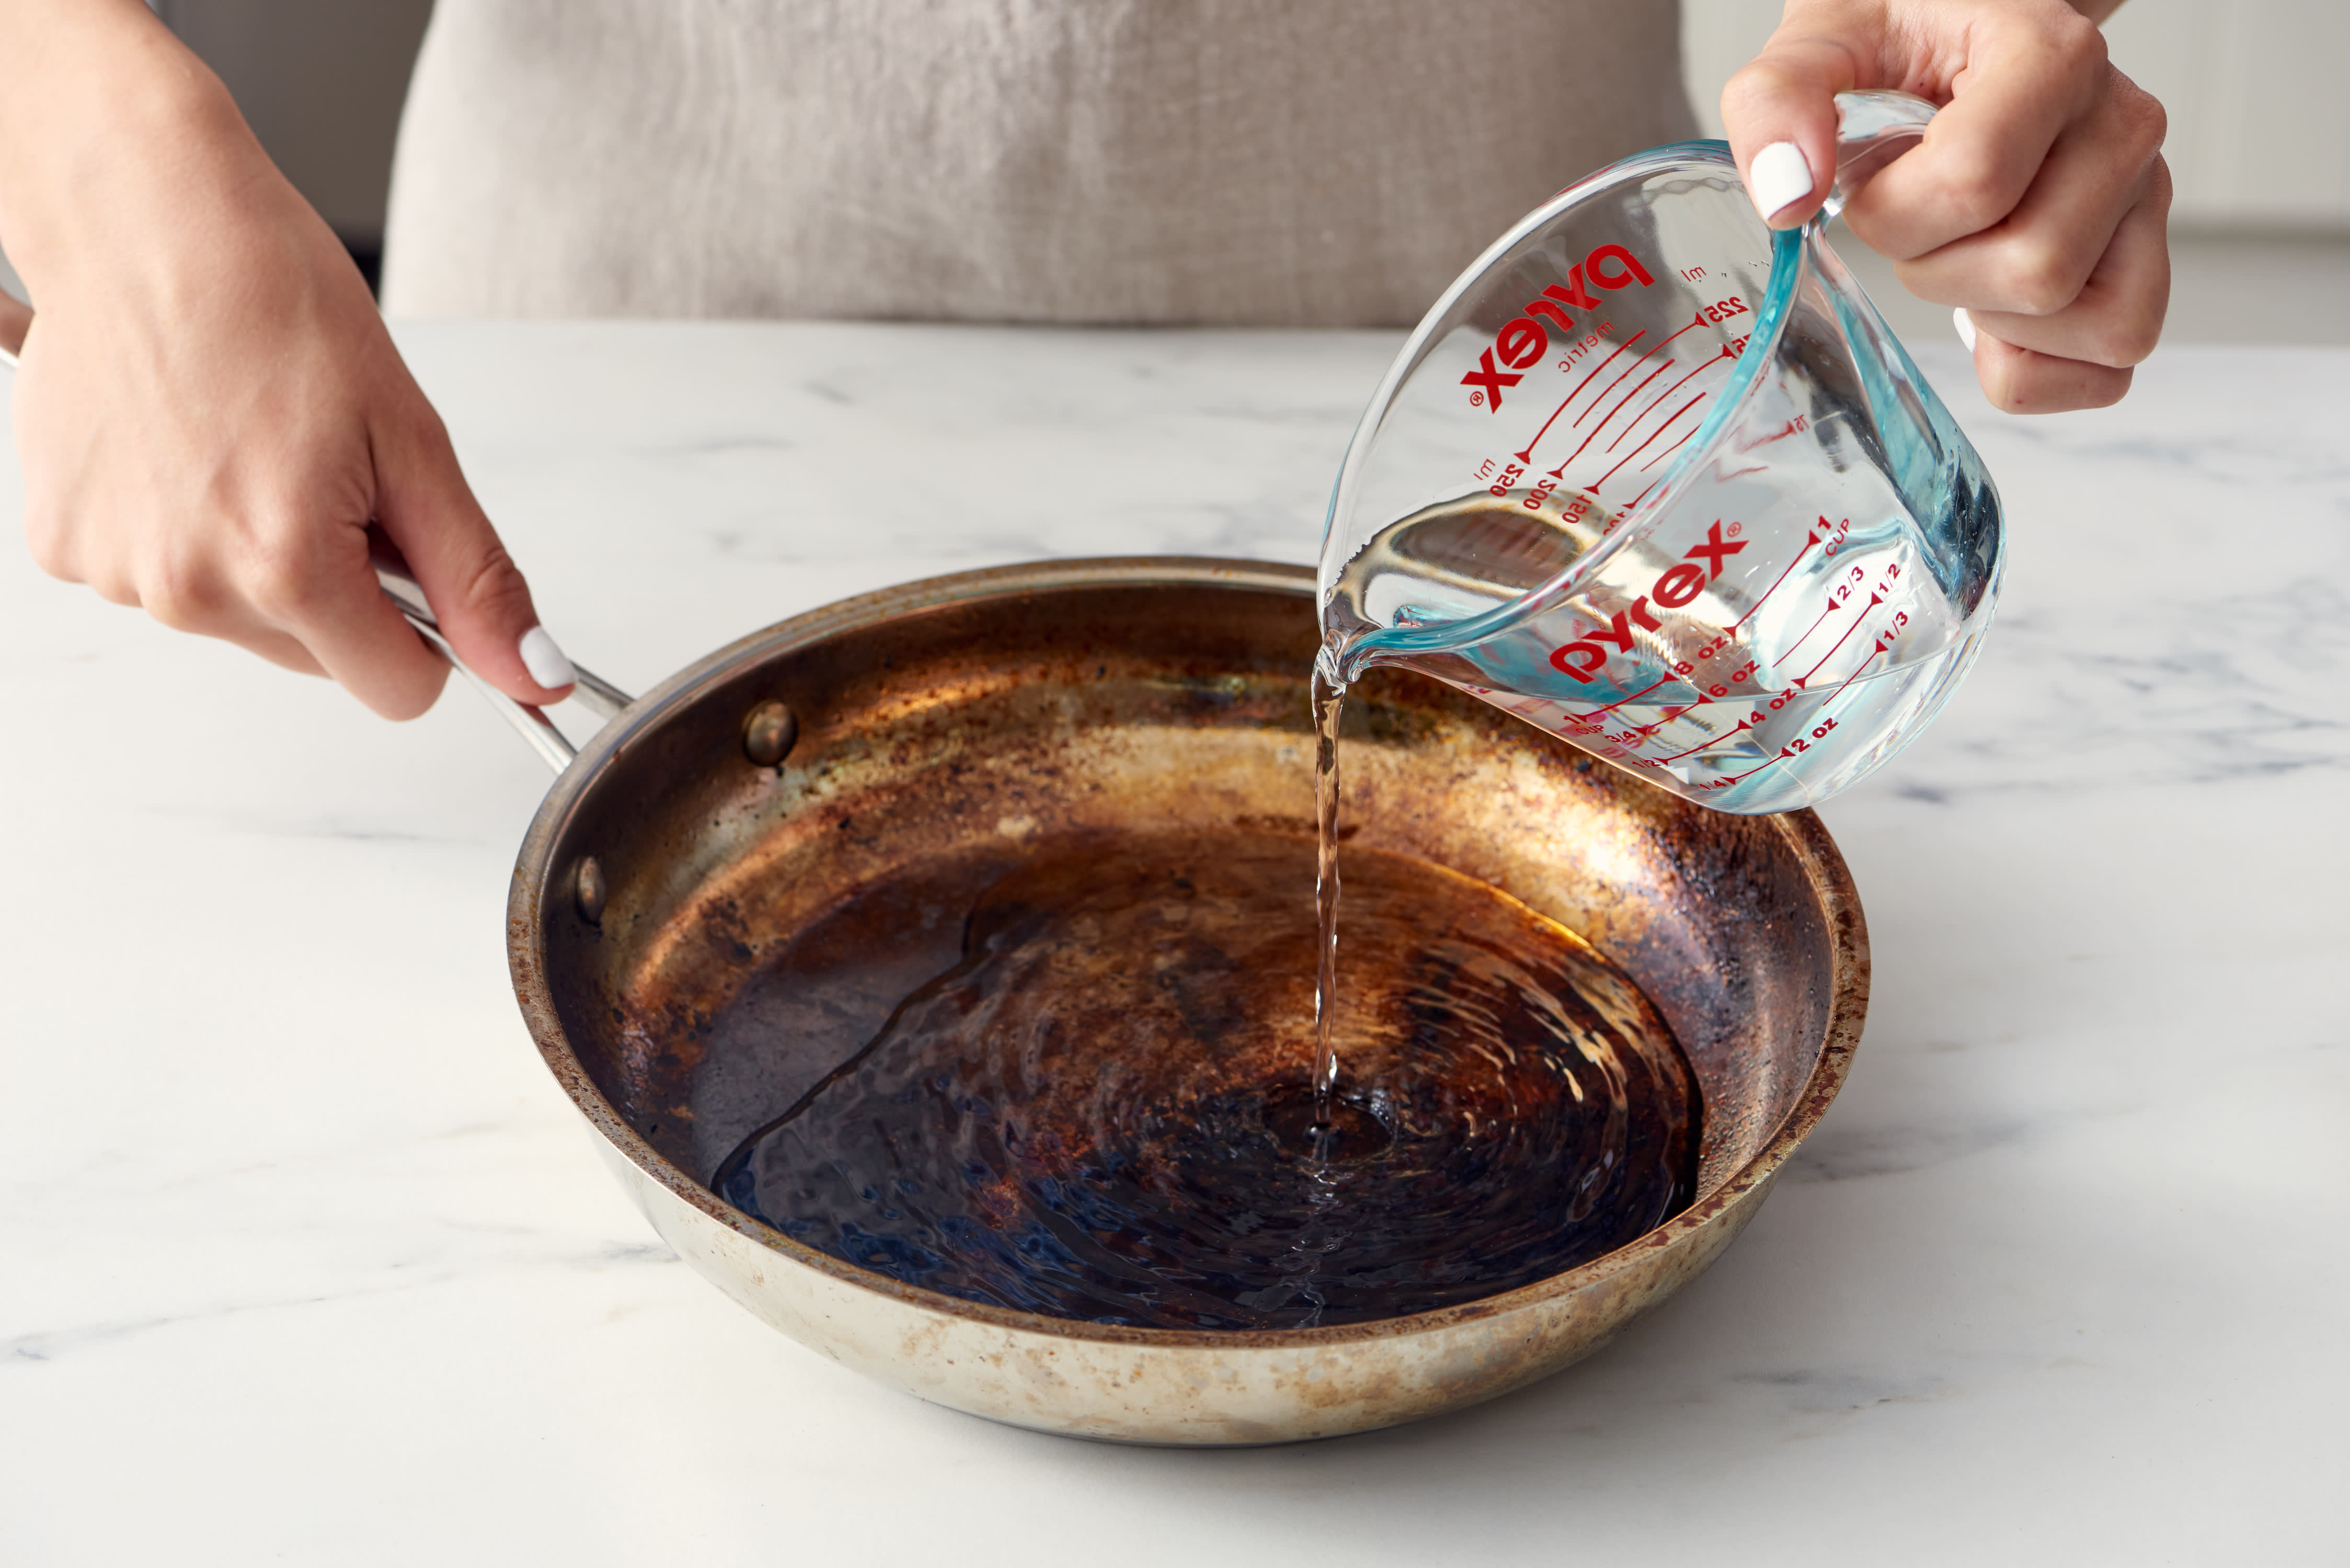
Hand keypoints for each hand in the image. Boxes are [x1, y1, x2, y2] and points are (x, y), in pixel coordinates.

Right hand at [0, 0, 569, 716]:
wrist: (144, 219)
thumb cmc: (273, 301)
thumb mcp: (413, 443)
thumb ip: (476, 578)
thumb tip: (536, 676)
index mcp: (284, 568)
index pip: (399, 690)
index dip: (427, 631)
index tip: (409, 555)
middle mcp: (187, 589)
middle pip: (320, 656)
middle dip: (340, 584)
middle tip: (321, 471)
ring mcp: (115, 571)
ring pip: (242, 619)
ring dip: (260, 555)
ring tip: (246, 447)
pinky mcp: (64, 545)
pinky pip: (163, 578)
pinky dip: (186, 529)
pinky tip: (184, 448)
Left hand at [1723, 0, 2169, 413]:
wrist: (1964, 24)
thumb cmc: (1904, 36)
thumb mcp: (1824, 37)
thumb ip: (1778, 99)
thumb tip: (1785, 195)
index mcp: (2052, 57)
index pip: (1976, 184)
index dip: (1892, 215)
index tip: (1866, 184)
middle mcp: (2119, 125)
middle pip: (2036, 268)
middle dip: (1937, 270)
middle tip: (1911, 222)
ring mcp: (2143, 197)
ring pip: (2084, 322)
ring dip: (1990, 317)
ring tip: (1958, 252)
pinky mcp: (2141, 259)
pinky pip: (2115, 359)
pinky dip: (2041, 367)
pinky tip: (1989, 317)